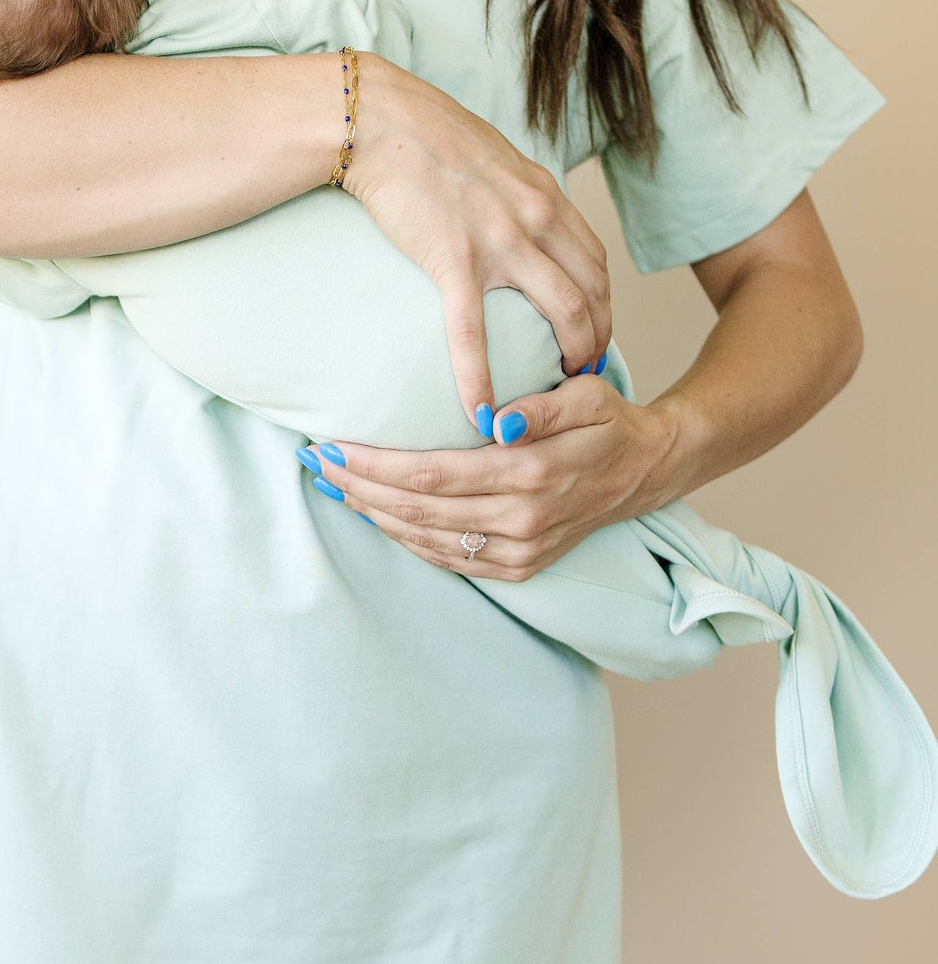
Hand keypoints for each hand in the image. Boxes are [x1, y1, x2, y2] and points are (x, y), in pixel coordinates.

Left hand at [308, 375, 684, 580]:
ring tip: (334, 488)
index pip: (432, 473)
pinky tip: (377, 517)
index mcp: (531, 473)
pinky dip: (407, 541)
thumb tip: (496, 417)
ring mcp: (520, 551)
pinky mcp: (520, 567)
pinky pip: (449, 561)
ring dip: (375, 516)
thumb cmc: (608, 422)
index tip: (334, 447)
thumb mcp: (587, 396)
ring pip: (427, 540)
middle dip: (360, 489)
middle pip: (418, 510)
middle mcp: (521, 520)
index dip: (377, 465)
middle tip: (317, 465)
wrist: (646, 472)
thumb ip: (543, 404)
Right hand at [345, 58, 611, 428]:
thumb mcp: (490, 158)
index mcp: (544, 195)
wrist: (379, 119)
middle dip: (598, 341)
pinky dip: (482, 380)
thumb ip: (511, 193)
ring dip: (569, 358)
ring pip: (564, 312)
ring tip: (554, 393)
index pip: (595, 262)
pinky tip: (480, 414)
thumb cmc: (424, 136)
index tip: (591, 337)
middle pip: (593, 293)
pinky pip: (476, 333)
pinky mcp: (454, 259)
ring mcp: (501, 239)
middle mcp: (537, 217)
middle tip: (580, 376)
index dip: (604, 307)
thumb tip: (514, 218)